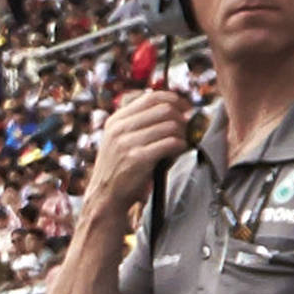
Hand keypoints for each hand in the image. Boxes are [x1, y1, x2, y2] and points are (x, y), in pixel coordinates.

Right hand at [81, 85, 196, 212]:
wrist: (105, 196)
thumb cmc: (120, 168)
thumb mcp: (120, 139)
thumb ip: (139, 122)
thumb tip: (174, 107)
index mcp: (116, 120)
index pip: (152, 97)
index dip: (174, 99)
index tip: (185, 108)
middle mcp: (119, 129)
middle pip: (164, 109)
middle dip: (182, 117)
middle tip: (188, 128)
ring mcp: (127, 143)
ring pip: (170, 126)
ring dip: (182, 134)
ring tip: (181, 142)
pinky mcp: (137, 159)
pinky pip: (170, 143)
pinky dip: (180, 146)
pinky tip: (178, 151)